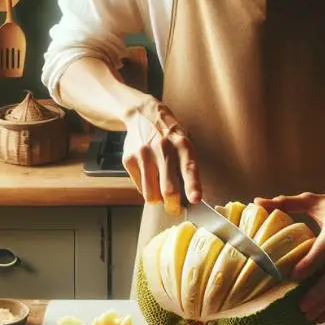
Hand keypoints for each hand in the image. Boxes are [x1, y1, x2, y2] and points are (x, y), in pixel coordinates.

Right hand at [122, 98, 201, 214]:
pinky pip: (140, 187)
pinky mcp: (129, 159)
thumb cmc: (170, 136)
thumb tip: (190, 198)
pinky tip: (149, 177)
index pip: (189, 169)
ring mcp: (144, 154)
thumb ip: (187, 166)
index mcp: (183, 145)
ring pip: (151, 194)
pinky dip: (146, 189)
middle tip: (174, 209)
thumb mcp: (185, 143)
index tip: (195, 199)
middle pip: (169, 189)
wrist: (143, 115)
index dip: (193, 186)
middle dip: (173, 206)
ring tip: (161, 194)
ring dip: (158, 200)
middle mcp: (163, 149)